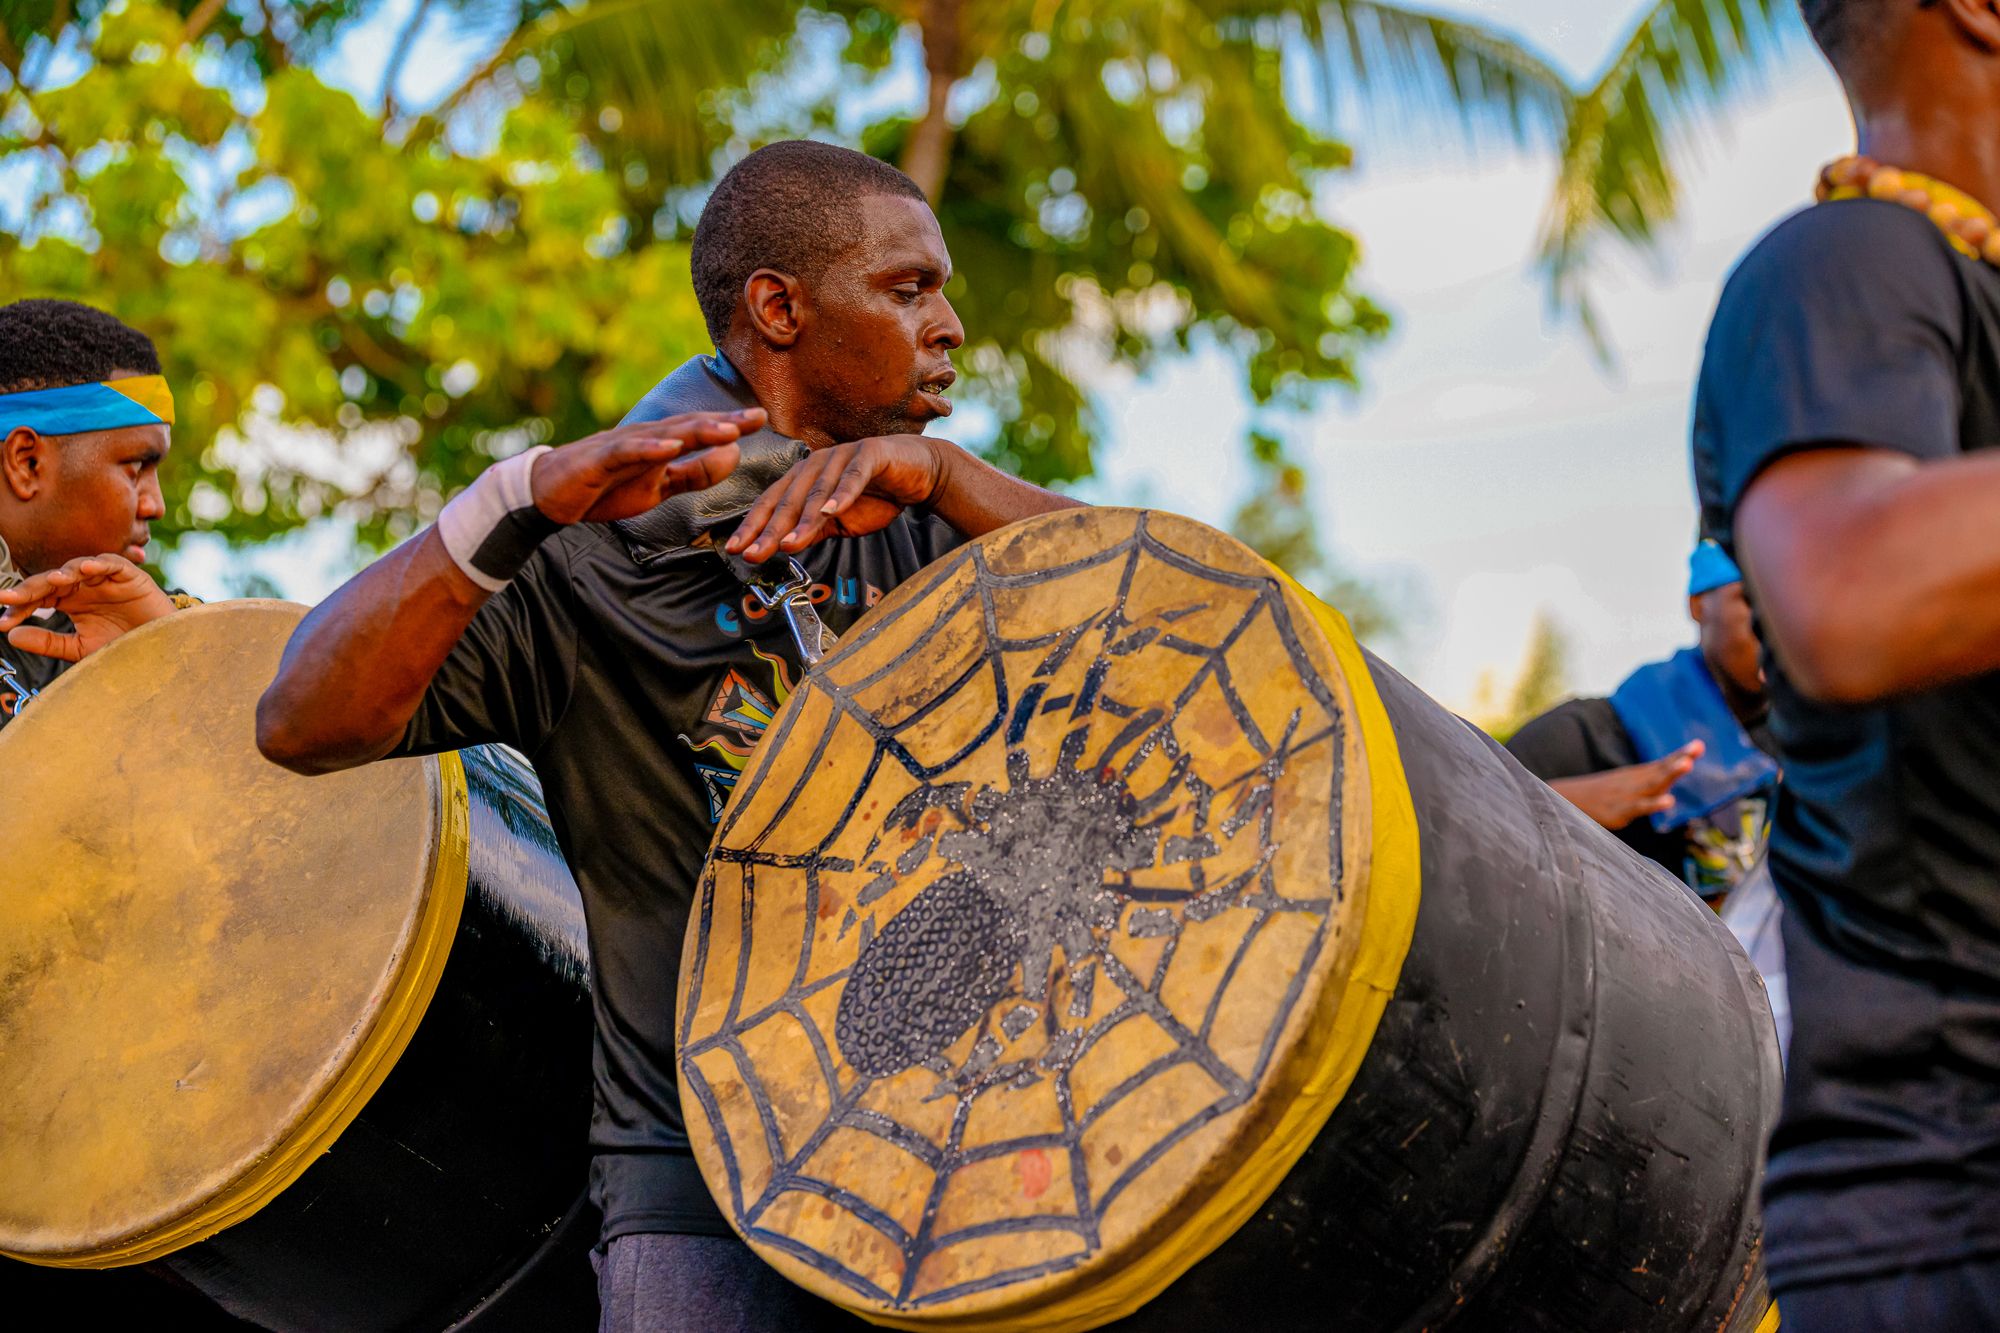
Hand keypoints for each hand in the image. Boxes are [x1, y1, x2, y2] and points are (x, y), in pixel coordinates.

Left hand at [0, 554, 177, 662]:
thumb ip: (48, 642)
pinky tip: (87, 570)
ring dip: (64, 572)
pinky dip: (100, 564)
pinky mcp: (130, 576)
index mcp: (70, 601)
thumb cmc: (123, 647)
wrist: (161, 650)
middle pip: (52, 579)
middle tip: (10, 597)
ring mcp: (106, 579)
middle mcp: (84, 586)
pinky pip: (112, 564)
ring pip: (78, 567)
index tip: (4, 622)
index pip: (39, 597)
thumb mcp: (80, 648)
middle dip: (31, 588)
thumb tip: (12, 636)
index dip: (20, 606)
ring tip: (52, 582)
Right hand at [530, 410, 763, 524]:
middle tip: (756, 418)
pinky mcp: (600, 460)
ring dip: (696, 430)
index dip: (732, 425)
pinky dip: (649, 449)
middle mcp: (645, 437)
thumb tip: (733, 458)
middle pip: (689, 425)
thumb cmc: (603, 487)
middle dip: (723, 422)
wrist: (549, 496)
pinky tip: (670, 447)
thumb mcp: (658, 486)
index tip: (763, 419)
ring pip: (664, 434)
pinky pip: (628, 452)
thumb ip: (694, 474)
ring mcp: (622, 446)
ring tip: (726, 429)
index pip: (702, 430)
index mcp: (660, 444)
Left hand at [725, 435, 948, 561]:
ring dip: (802, 519)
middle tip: (755, 553)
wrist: (920, 472)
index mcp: (804, 477)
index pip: (772, 503)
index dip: (754, 526)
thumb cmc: (878, 495)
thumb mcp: (839, 520)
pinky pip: (853, 477)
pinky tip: (832, 511)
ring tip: (790, 542)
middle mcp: (817, 464)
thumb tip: (782, 546)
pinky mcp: (869, 454)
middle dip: (770, 529)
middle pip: (788, 499)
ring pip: (817, 491)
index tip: (737, 550)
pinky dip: (842, 494)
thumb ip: (813, 529)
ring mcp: (842, 456)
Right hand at [1548, 741, 1704, 831]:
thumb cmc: (1600, 794)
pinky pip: (1641, 807)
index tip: (1699, 745)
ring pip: (1653, 783)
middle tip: (1696, 749)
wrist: (1567, 800)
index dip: (1680, 754)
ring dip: (1670, 773)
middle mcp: (1634, 782)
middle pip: (1661, 769)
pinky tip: (1669, 801)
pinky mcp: (1621, 810)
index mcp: (1636, 776)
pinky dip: (1655, 803)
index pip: (1662, 763)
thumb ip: (1648, 780)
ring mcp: (1628, 794)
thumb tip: (1668, 774)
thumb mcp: (1624, 784)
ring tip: (1687, 764)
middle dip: (1679, 759)